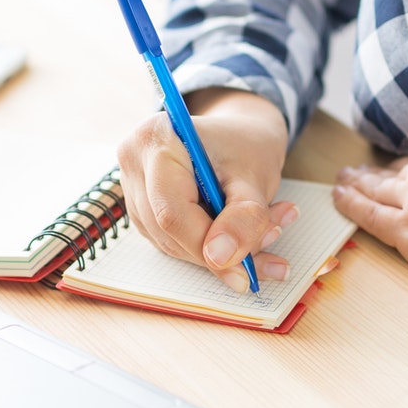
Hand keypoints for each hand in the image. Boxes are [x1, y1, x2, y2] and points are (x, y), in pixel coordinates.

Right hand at [117, 89, 298, 292]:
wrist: (239, 136)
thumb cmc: (245, 146)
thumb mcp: (254, 175)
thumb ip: (243, 216)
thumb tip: (220, 258)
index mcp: (154, 141)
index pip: (170, 211)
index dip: (206, 245)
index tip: (245, 270)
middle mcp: (134, 165)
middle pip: (170, 231)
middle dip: (223, 251)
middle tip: (274, 241)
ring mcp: (134, 191)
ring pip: (173, 245)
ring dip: (224, 253)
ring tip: (272, 228)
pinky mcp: (144, 213)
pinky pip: (175, 244)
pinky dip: (214, 249)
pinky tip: (247, 234)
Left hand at [333, 131, 407, 293]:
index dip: (405, 169)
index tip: (393, 171)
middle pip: (395, 172)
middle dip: (373, 173)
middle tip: (355, 171)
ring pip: (376, 189)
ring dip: (354, 184)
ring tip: (341, 182)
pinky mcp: (406, 228)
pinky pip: (367, 214)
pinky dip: (348, 204)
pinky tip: (337, 198)